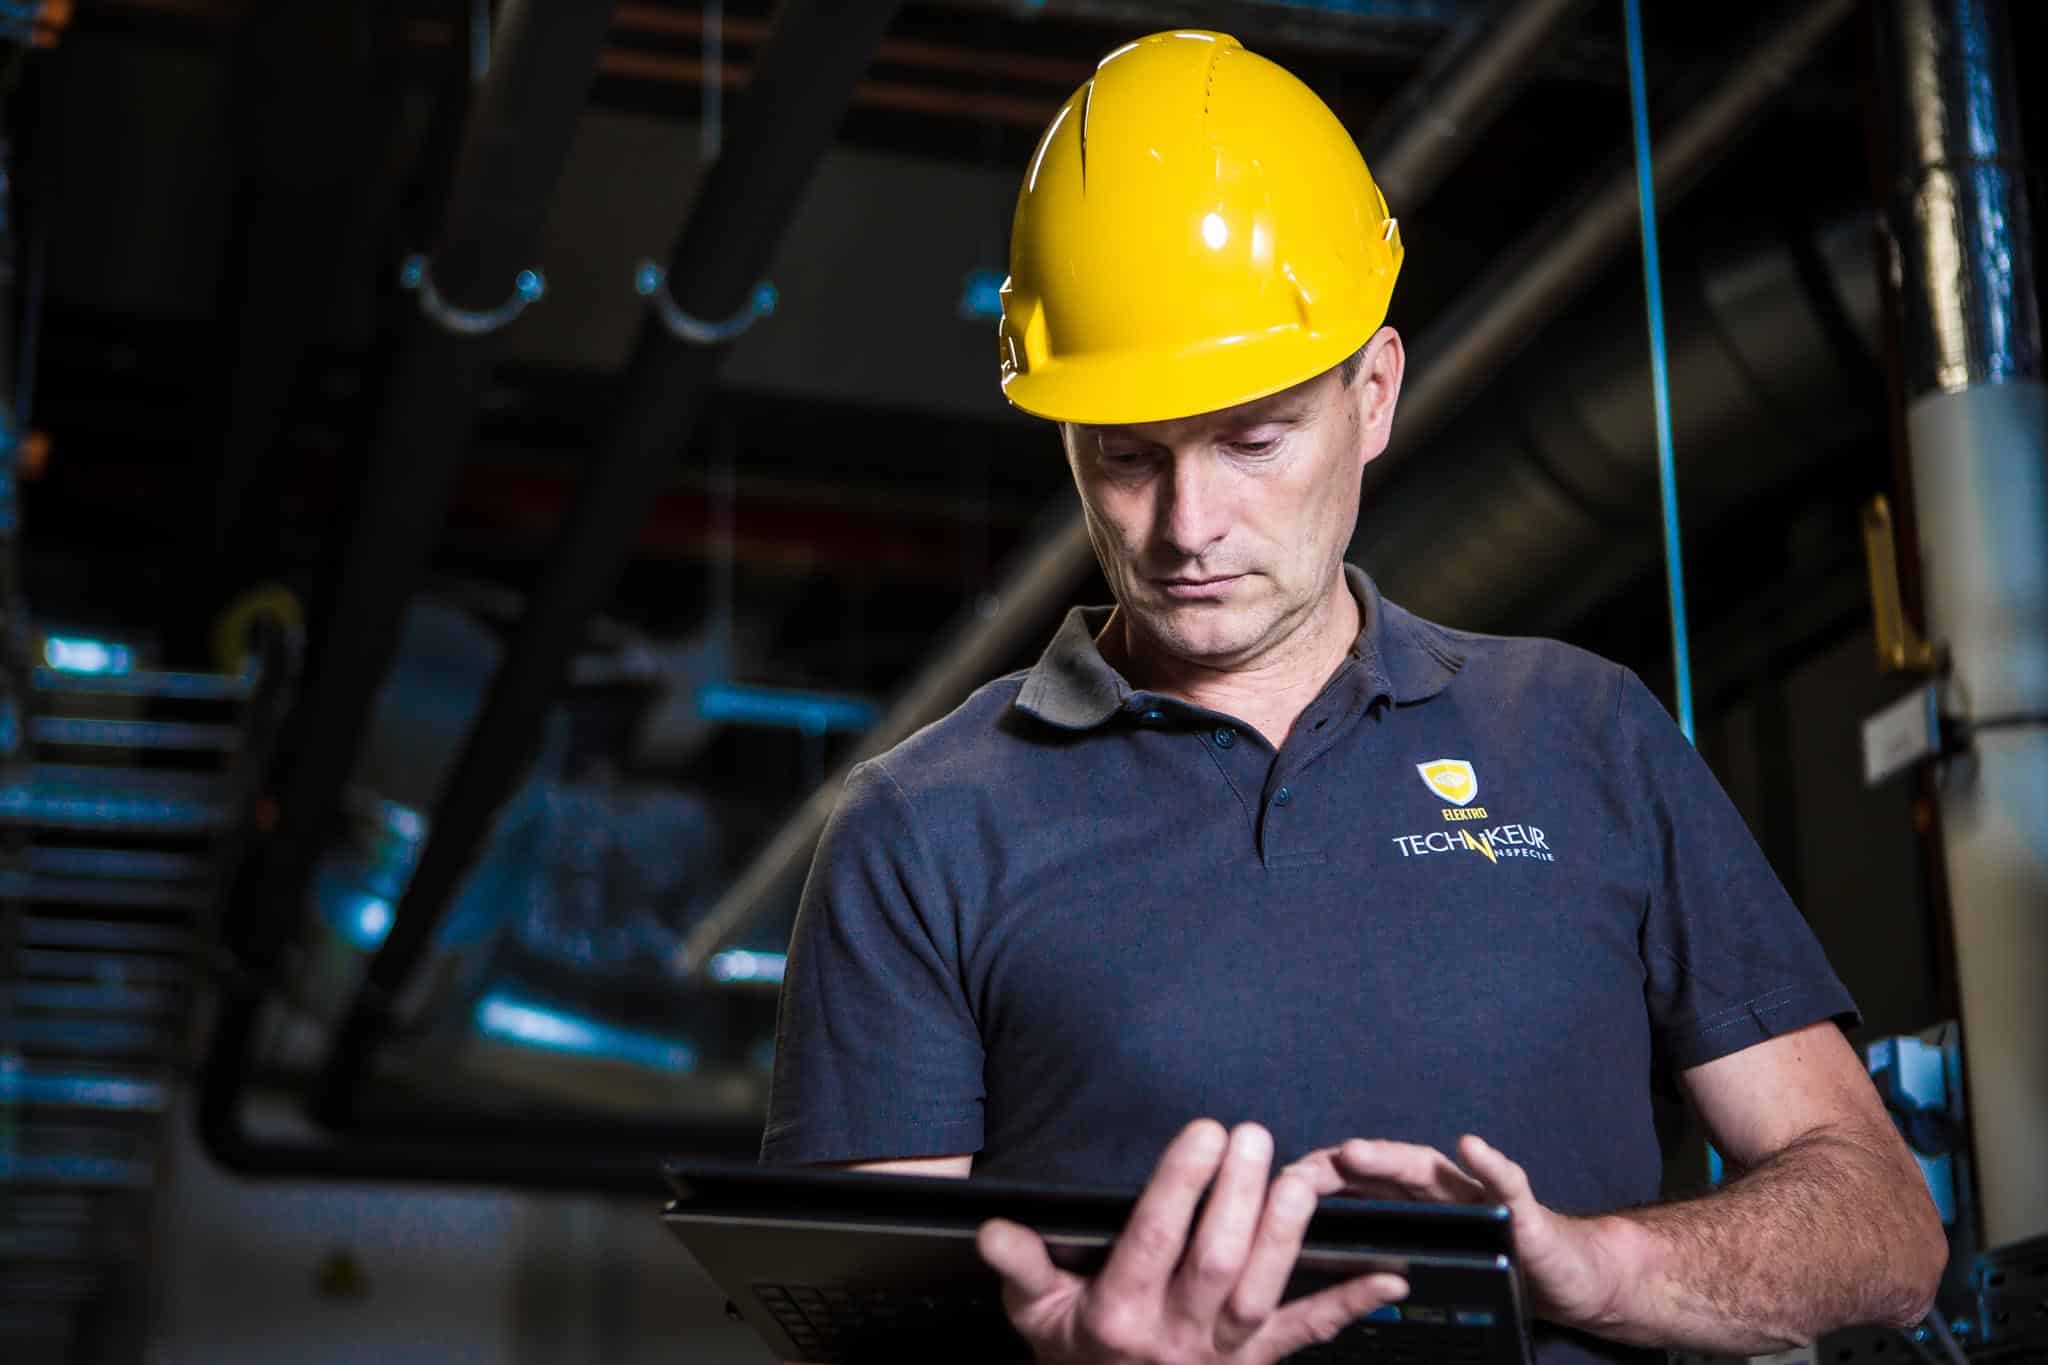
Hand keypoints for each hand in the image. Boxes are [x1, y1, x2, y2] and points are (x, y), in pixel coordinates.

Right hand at [976, 1120, 1408, 1363]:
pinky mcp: (1259, 1364)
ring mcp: (1223, 1353)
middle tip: (1253, 1134)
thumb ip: (1020, 1267)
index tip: (1203, 1131)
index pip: (1154, 1239)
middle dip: (1238, 1196)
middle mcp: (1175, 1335)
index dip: (1181, 1185)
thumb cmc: (1073, 1350)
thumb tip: (992, 1229)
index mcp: (1117, 1313)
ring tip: (1303, 1179)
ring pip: (1263, 1295)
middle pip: (1216, 1262)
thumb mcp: (1033, 1313)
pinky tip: (1391, 1275)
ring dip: (1288, 1238)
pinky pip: (1308, 1336)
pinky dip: (1352, 1306)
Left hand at [1282, 1135, 1625, 1330]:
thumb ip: (1383, 1246)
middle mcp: (1441, 1189)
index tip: (1271, 1184)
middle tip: (1295, 1171)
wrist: (1566, 1276)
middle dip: (1336, 1166)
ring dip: (1392, 1158)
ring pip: (1429, 1170)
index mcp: (1413, 1202)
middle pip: (1380, 1171)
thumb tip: (1311, 1248)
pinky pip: (1508, 1183)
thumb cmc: (1493, 1263)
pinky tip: (1472, 1147)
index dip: (1315, 1181)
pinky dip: (1491, 1163)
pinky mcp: (1524, 1211)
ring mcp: (1481, 1195)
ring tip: (1356, 1153)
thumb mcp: (1430, 1258)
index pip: (1355, 1186)